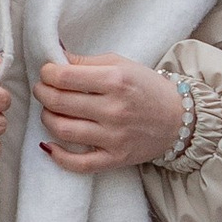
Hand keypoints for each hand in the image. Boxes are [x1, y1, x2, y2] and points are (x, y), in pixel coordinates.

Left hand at [35, 51, 186, 174]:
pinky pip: (79, 163)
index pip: (64, 76)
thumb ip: (87, 62)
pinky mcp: (116, 158)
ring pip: (62, 129)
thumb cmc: (147, 88)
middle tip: (43, 89)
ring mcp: (115, 137)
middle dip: (42, 93)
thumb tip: (54, 58)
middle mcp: (115, 109)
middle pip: (58, 101)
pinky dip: (58, 155)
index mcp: (116, 81)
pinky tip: (50, 145)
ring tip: (50, 111)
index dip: (47, 73)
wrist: (179, 118)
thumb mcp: (121, 64)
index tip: (48, 72)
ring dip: (47, 118)